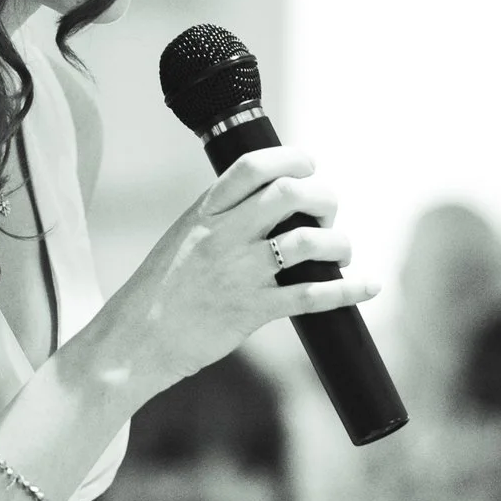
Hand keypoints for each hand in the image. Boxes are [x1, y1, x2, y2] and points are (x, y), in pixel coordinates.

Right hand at [108, 147, 380, 394]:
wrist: (133, 341)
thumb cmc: (159, 292)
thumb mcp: (183, 238)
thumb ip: (221, 218)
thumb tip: (270, 203)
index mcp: (205, 213)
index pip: (253, 166)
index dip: (292, 158)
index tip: (308, 166)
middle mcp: (224, 236)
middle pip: (291, 194)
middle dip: (324, 198)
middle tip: (327, 214)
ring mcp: (239, 273)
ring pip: (308, 242)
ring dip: (339, 243)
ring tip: (342, 251)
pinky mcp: (251, 311)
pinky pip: (311, 295)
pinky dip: (348, 289)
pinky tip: (367, 286)